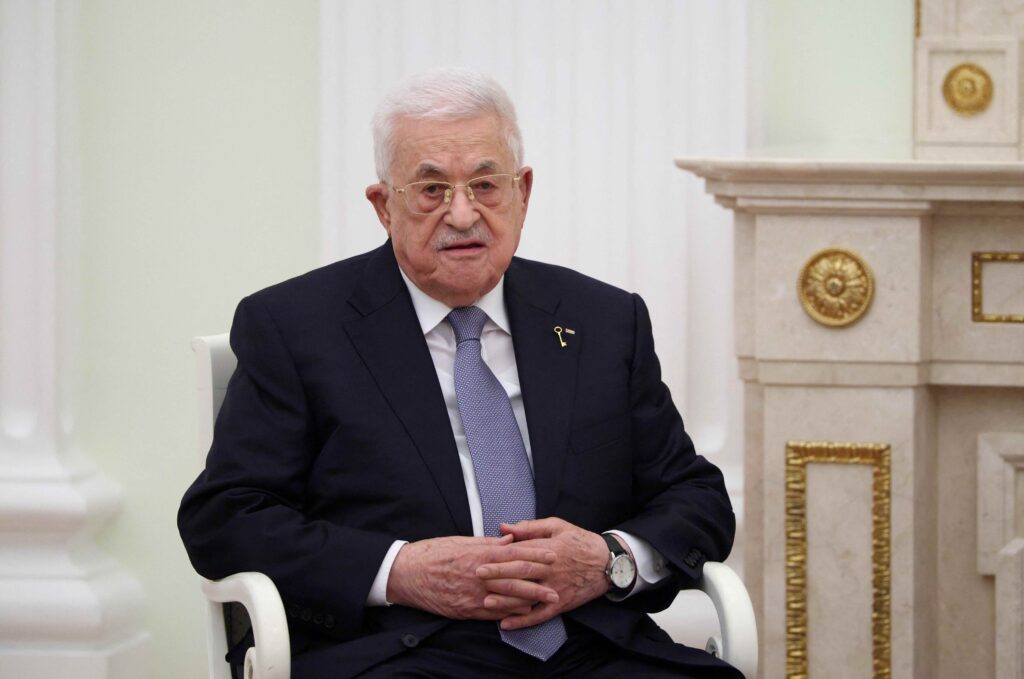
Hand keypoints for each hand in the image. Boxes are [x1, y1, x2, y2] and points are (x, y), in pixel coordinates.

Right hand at [386, 534, 559, 620]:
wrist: (407, 573)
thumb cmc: (434, 553)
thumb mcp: (462, 541)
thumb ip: (488, 543)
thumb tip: (511, 539)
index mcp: (479, 554)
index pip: (514, 554)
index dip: (535, 555)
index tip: (552, 555)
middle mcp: (479, 575)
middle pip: (515, 579)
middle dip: (538, 583)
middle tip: (557, 587)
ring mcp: (473, 595)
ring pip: (507, 599)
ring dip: (528, 601)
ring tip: (545, 602)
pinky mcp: (465, 610)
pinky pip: (492, 613)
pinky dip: (508, 613)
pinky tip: (521, 613)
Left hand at [476, 517, 610, 629]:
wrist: (608, 563)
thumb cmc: (580, 541)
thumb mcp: (557, 526)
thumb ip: (529, 527)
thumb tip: (504, 527)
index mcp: (549, 549)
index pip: (520, 552)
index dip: (500, 556)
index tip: (482, 558)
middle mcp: (551, 569)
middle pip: (520, 572)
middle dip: (497, 574)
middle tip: (478, 575)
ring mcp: (556, 588)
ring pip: (528, 595)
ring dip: (506, 600)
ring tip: (486, 602)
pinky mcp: (561, 603)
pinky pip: (540, 614)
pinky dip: (523, 621)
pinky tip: (506, 624)